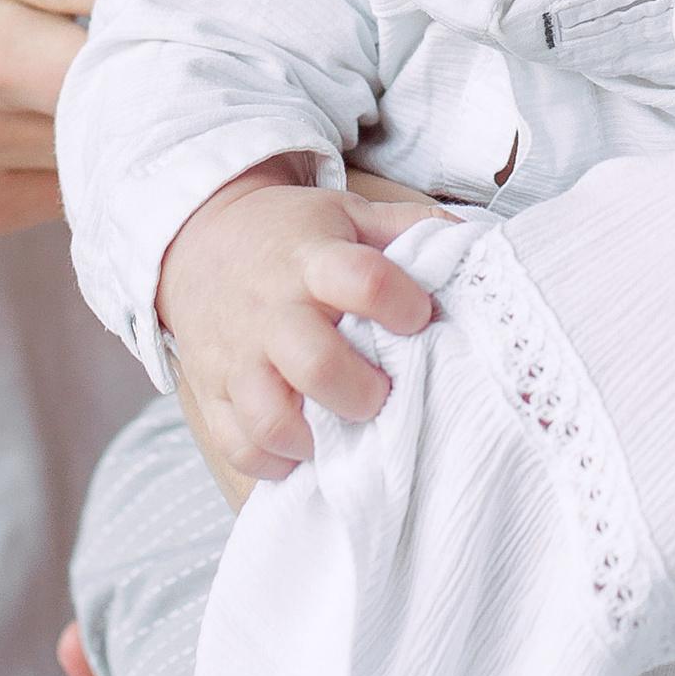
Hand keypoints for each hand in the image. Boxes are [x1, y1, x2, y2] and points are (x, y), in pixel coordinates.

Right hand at [157, 168, 438, 497]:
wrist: (200, 239)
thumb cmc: (291, 236)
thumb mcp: (348, 213)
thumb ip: (409, 227)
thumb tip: (474, 246)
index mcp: (312, 260)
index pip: (363, 280)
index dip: (402, 304)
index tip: (418, 318)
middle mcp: (272, 311)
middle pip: (315, 363)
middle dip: (362, 392)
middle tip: (381, 392)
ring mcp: (238, 357)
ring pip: (271, 418)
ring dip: (317, 438)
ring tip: (340, 427)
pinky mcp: (213, 393)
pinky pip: (239, 447)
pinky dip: (274, 461)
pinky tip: (304, 445)